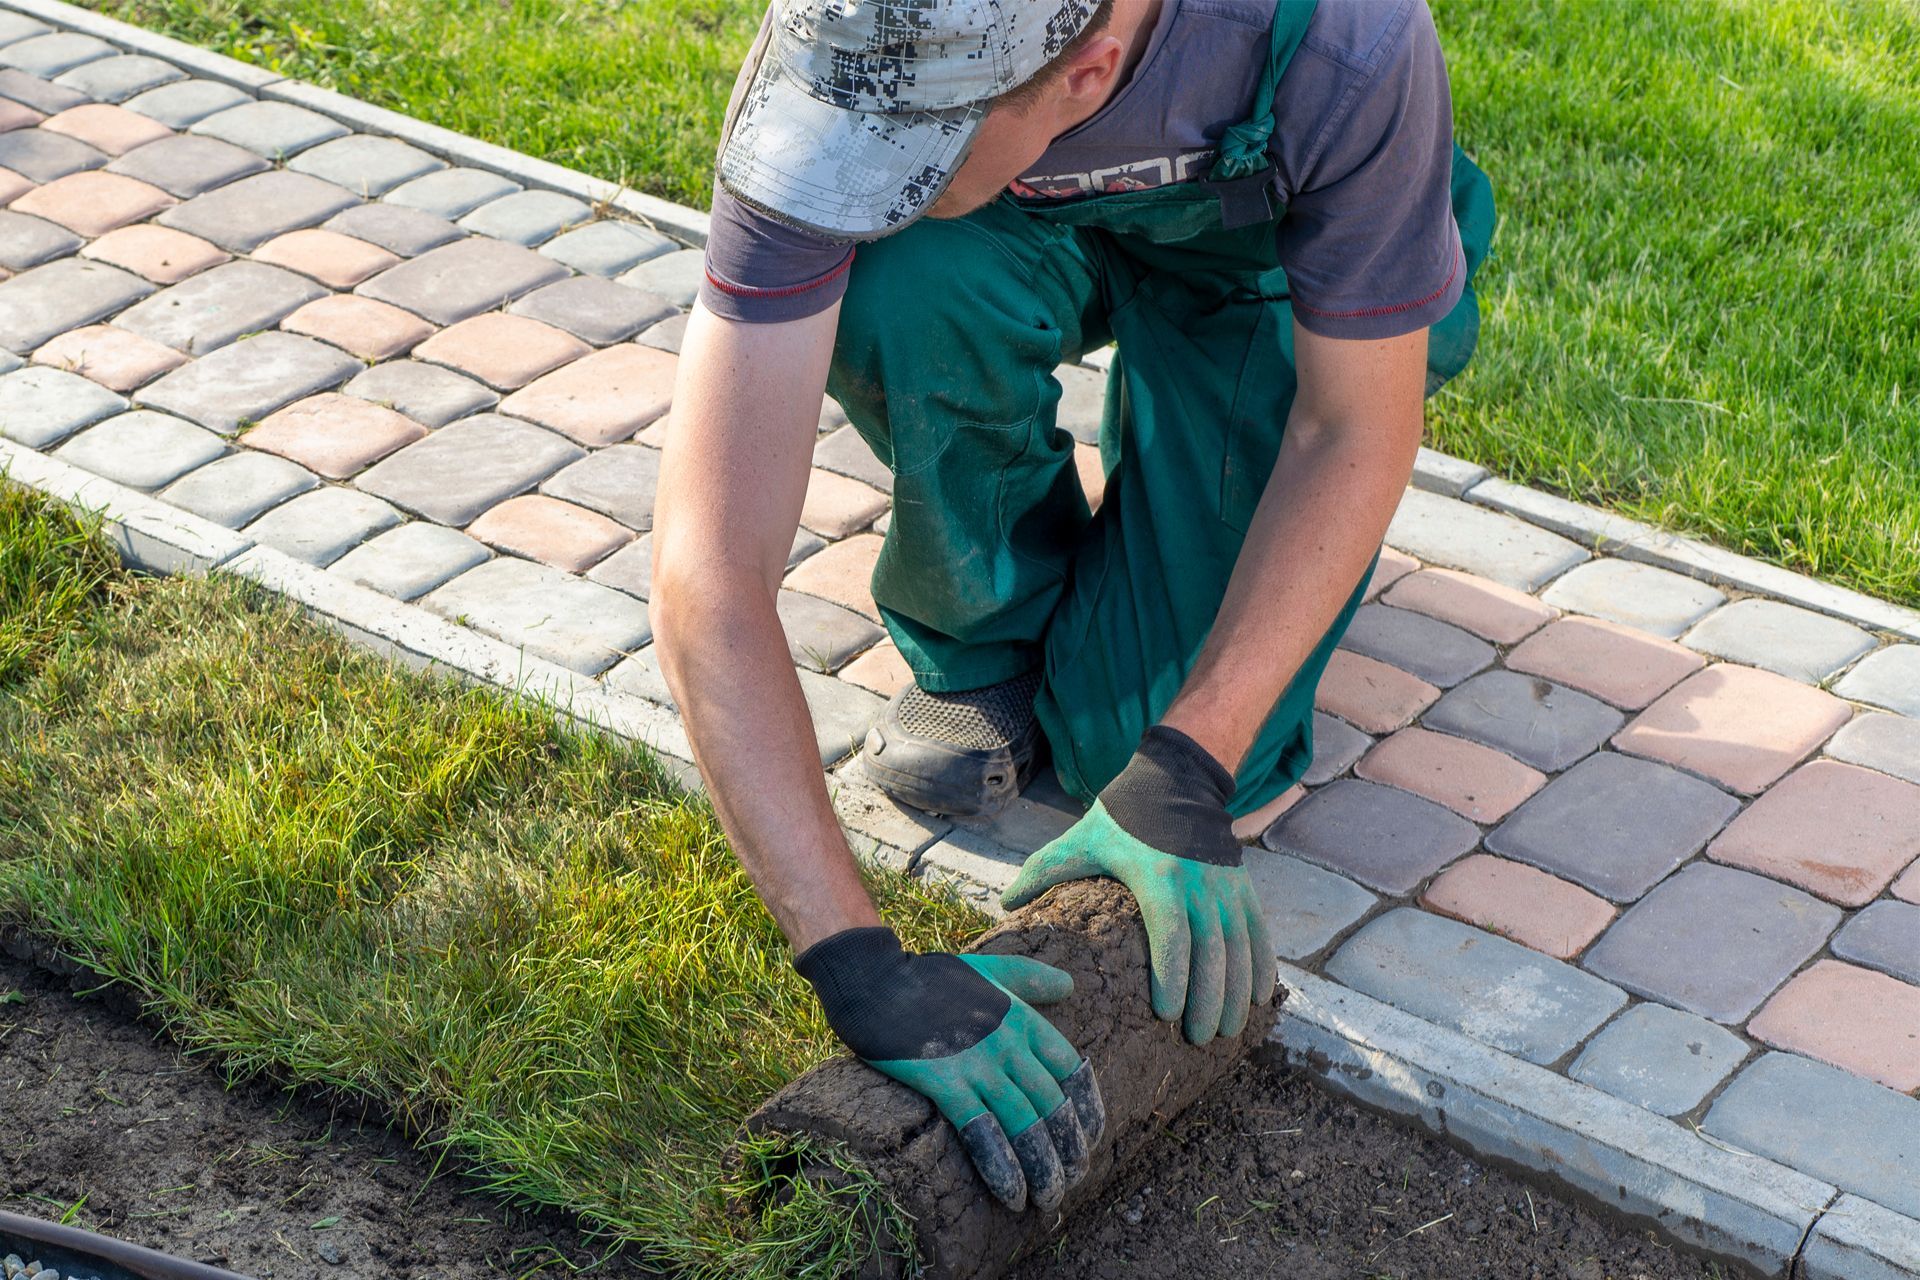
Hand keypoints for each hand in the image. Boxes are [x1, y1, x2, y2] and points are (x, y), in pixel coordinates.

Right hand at [794, 926, 1105, 1213]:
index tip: (1089, 1140)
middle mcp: (1009, 1044)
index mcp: (1023, 1019)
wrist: (877, 981)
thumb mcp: (990, 968)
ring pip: (1024, 1125)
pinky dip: (1001, 1167)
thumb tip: (1069, 985)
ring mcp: (978, 1064)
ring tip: (1048, 1199)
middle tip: (1071, 1182)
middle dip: (1067, 1150)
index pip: (1071, 1070)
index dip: (1086, 1110)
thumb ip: (1031, 978)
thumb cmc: (931, 977)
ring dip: (1042, 1169)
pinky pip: (982, 1132)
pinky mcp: (945, 1082)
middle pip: (1052, 1106)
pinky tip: (1011, 1194)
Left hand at [1002, 725, 1275, 1044]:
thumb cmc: (1122, 817)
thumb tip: (1004, 903)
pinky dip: (1261, 966)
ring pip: (1239, 948)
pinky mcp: (1243, 887)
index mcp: (1160, 877)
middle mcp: (1200, 885)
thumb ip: (1044, 871)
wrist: (1177, 781)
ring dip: (1236, 992)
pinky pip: (1258, 932)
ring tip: (1226, 1031)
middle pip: (1212, 952)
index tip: (1168, 1015)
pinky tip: (1259, 998)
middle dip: (1208, 999)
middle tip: (1198, 1039)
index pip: (1171, 935)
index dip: (1173, 976)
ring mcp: (1226, 887)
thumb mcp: (1082, 839)